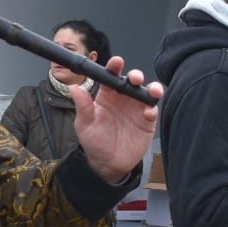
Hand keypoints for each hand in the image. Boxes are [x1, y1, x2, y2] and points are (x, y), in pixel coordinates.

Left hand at [71, 58, 162, 183]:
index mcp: (107, 95)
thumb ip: (82, 106)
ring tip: (151, 90)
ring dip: (151, 88)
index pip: (111, 76)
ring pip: (146, 92)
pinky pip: (153, 110)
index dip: (115, 67)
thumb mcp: (84, 125)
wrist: (108, 164)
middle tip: (134, 78)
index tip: (117, 62)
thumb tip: (74, 88)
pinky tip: (147, 112)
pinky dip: (152, 108)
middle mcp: (123, 98)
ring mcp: (136, 108)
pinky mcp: (147, 121)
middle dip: (135, 76)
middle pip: (132, 81)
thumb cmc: (94, 142)